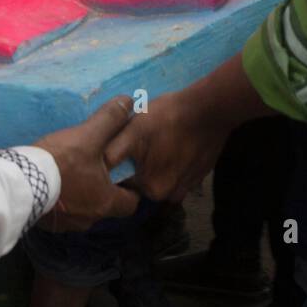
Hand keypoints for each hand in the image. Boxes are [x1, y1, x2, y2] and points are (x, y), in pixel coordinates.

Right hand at [33, 96, 138, 230]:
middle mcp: (90, 219)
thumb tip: (129, 101)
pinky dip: (61, 201)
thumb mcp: (88, 137)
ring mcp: (67, 224)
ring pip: (83, 210)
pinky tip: (51, 185)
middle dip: (102, 189)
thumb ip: (110, 120)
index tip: (124, 175)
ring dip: (80, 196)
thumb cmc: (61, 163)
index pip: (131, 203)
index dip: (131, 189)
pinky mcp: (47, 224)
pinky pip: (61, 213)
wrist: (20, 184)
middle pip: (105, 205)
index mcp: (105, 202)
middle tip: (96, 169)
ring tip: (71, 175)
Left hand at [104, 56, 275, 202]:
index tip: (128, 147)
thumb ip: (113, 151)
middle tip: (145, 141)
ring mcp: (186, 189)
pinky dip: (173, 165)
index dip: (124, 164)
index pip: (126, 182)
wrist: (209, 110)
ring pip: (161, 179)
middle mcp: (168, 196)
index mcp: (150, 188)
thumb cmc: (167, 117)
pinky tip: (174, 146)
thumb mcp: (133, 129)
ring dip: (157, 166)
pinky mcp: (198, 179)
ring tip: (160, 142)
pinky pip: (177, 175)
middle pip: (143, 181)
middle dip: (141, 165)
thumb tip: (97, 167)